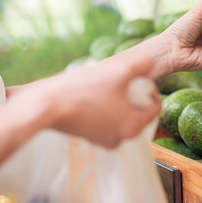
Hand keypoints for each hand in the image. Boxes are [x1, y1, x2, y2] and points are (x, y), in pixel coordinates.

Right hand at [6, 57, 160, 148]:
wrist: (46, 105)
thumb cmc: (85, 89)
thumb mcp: (119, 71)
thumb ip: (142, 65)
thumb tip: (152, 62)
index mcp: (133, 127)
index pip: (155, 109)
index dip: (152, 91)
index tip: (141, 81)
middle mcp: (121, 139)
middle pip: (139, 113)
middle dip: (134, 96)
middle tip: (122, 82)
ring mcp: (104, 141)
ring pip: (122, 116)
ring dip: (119, 100)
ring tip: (106, 85)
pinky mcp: (89, 138)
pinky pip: (107, 121)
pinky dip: (106, 108)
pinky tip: (93, 94)